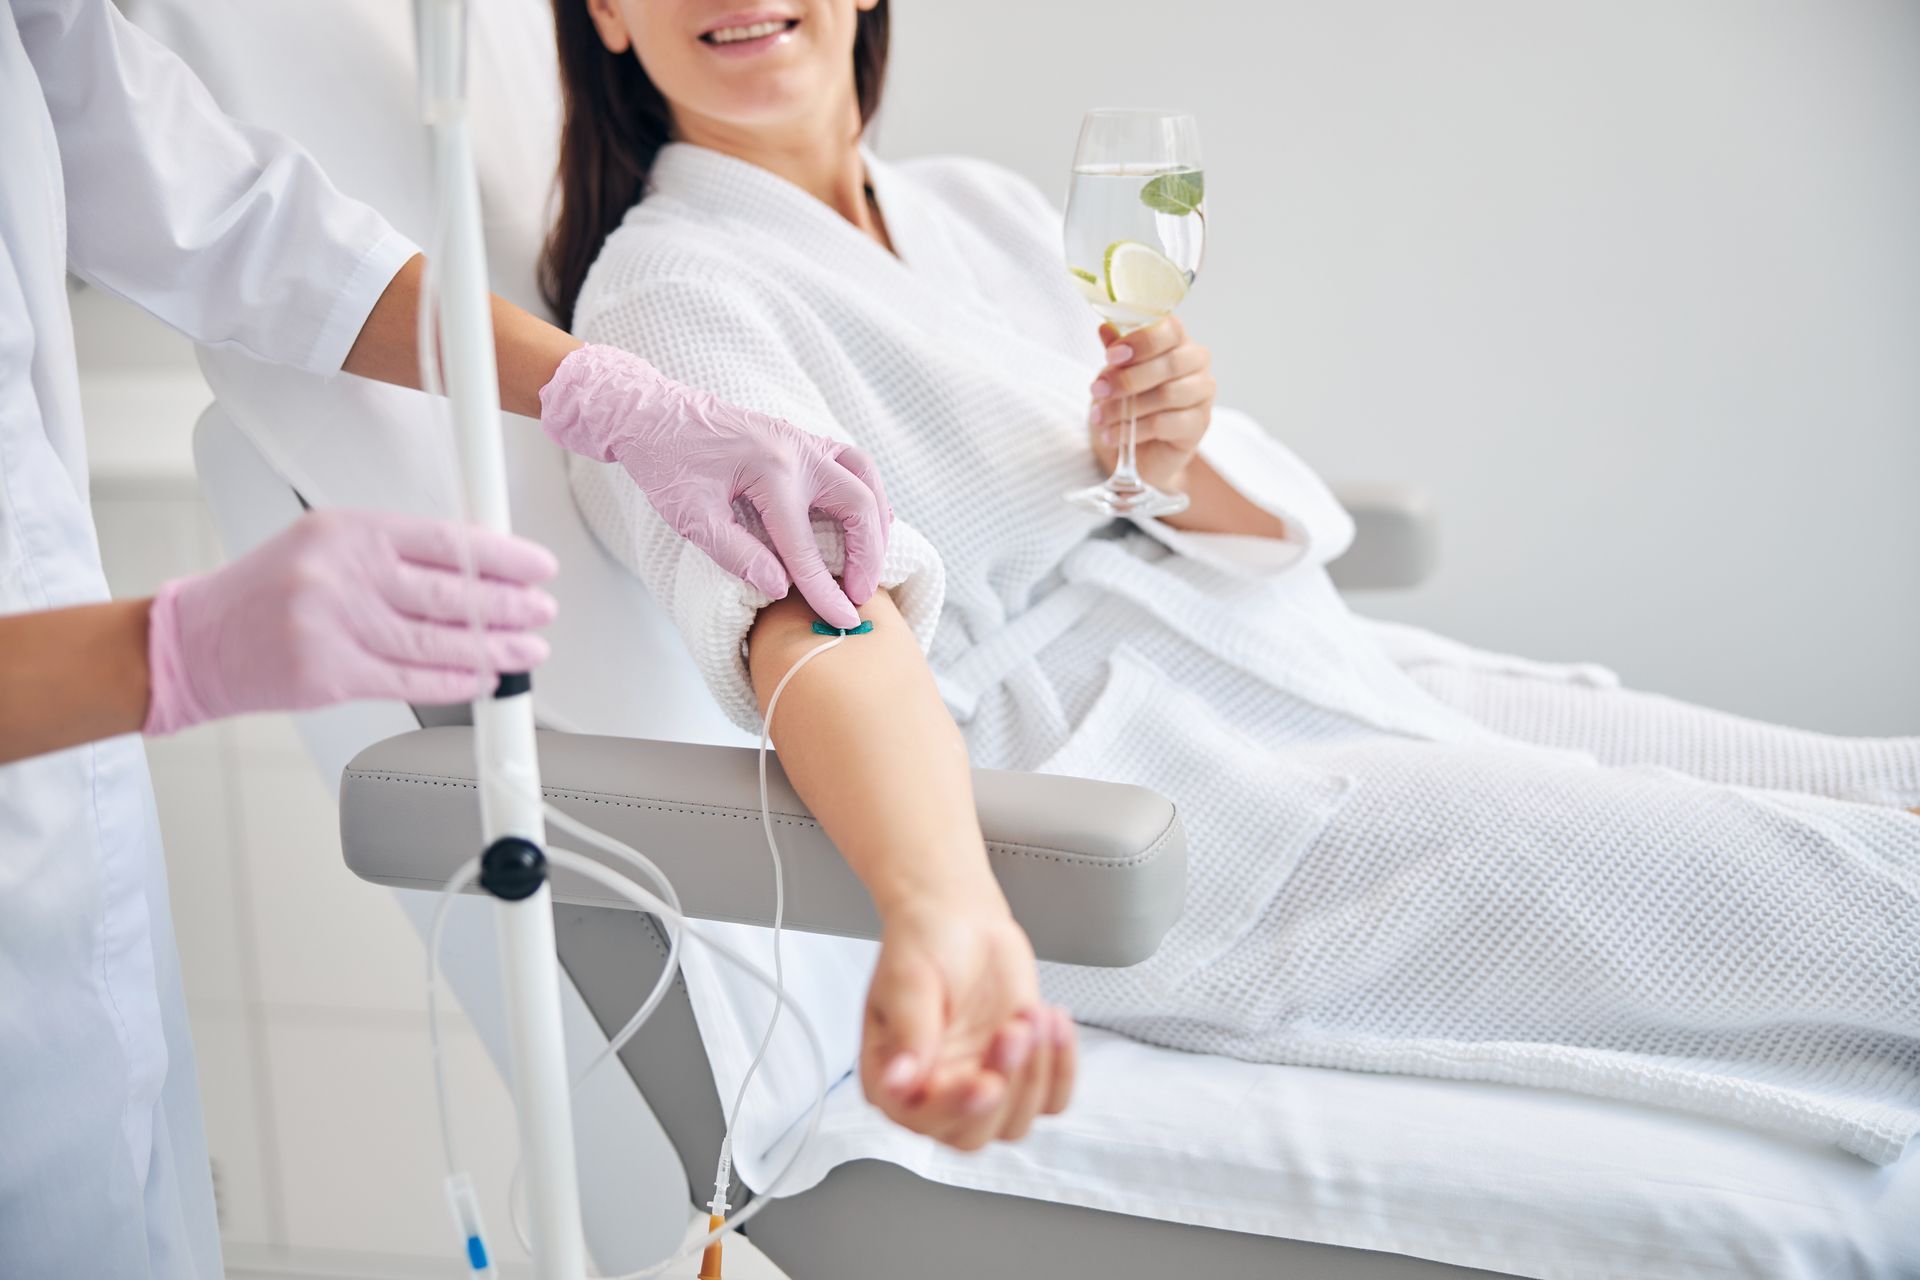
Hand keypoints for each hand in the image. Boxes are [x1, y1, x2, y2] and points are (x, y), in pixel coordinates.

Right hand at [144, 510, 557, 734]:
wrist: (198, 643)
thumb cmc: (268, 591)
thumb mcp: (325, 544)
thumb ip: (395, 552)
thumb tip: (477, 569)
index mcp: (348, 532)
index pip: (444, 540)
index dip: (502, 556)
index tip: (538, 566)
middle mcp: (342, 575)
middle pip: (448, 592)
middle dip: (508, 605)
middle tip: (542, 611)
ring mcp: (334, 627)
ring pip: (436, 641)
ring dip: (494, 649)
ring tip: (528, 650)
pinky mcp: (329, 675)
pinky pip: (409, 680)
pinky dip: (455, 681)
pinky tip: (484, 678)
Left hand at [539, 344, 889, 629]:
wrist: (653, 413)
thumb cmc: (665, 464)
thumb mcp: (691, 517)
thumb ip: (737, 554)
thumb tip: (781, 588)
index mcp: (769, 473)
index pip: (805, 546)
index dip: (825, 590)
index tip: (842, 620)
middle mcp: (796, 451)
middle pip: (858, 506)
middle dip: (868, 557)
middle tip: (860, 595)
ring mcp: (803, 439)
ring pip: (866, 477)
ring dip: (877, 522)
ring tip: (873, 561)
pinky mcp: (800, 436)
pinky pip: (853, 463)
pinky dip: (868, 492)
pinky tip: (868, 519)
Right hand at [859, 894, 1077, 1150]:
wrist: (963, 920)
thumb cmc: (926, 943)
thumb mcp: (909, 980)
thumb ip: (909, 1034)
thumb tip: (899, 1083)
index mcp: (893, 1081)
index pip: (921, 1119)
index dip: (957, 1108)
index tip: (987, 1080)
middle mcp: (934, 1096)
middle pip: (974, 1135)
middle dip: (1005, 1085)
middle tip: (1015, 1029)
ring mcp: (979, 1089)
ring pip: (1016, 1123)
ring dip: (1035, 1073)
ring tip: (1032, 1014)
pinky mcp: (1020, 1077)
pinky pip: (1051, 1102)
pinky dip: (1062, 1069)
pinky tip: (1053, 1021)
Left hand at [1087, 316, 1215, 492]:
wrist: (1139, 449)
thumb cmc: (1131, 402)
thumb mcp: (1116, 374)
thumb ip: (1116, 353)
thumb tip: (1105, 329)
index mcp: (1177, 341)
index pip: (1170, 329)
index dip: (1141, 341)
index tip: (1112, 356)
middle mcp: (1196, 363)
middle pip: (1171, 364)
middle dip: (1128, 378)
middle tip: (1098, 390)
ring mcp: (1202, 394)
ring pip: (1167, 395)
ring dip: (1127, 408)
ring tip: (1100, 418)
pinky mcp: (1199, 424)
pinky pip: (1166, 424)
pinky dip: (1135, 430)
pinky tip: (1114, 436)